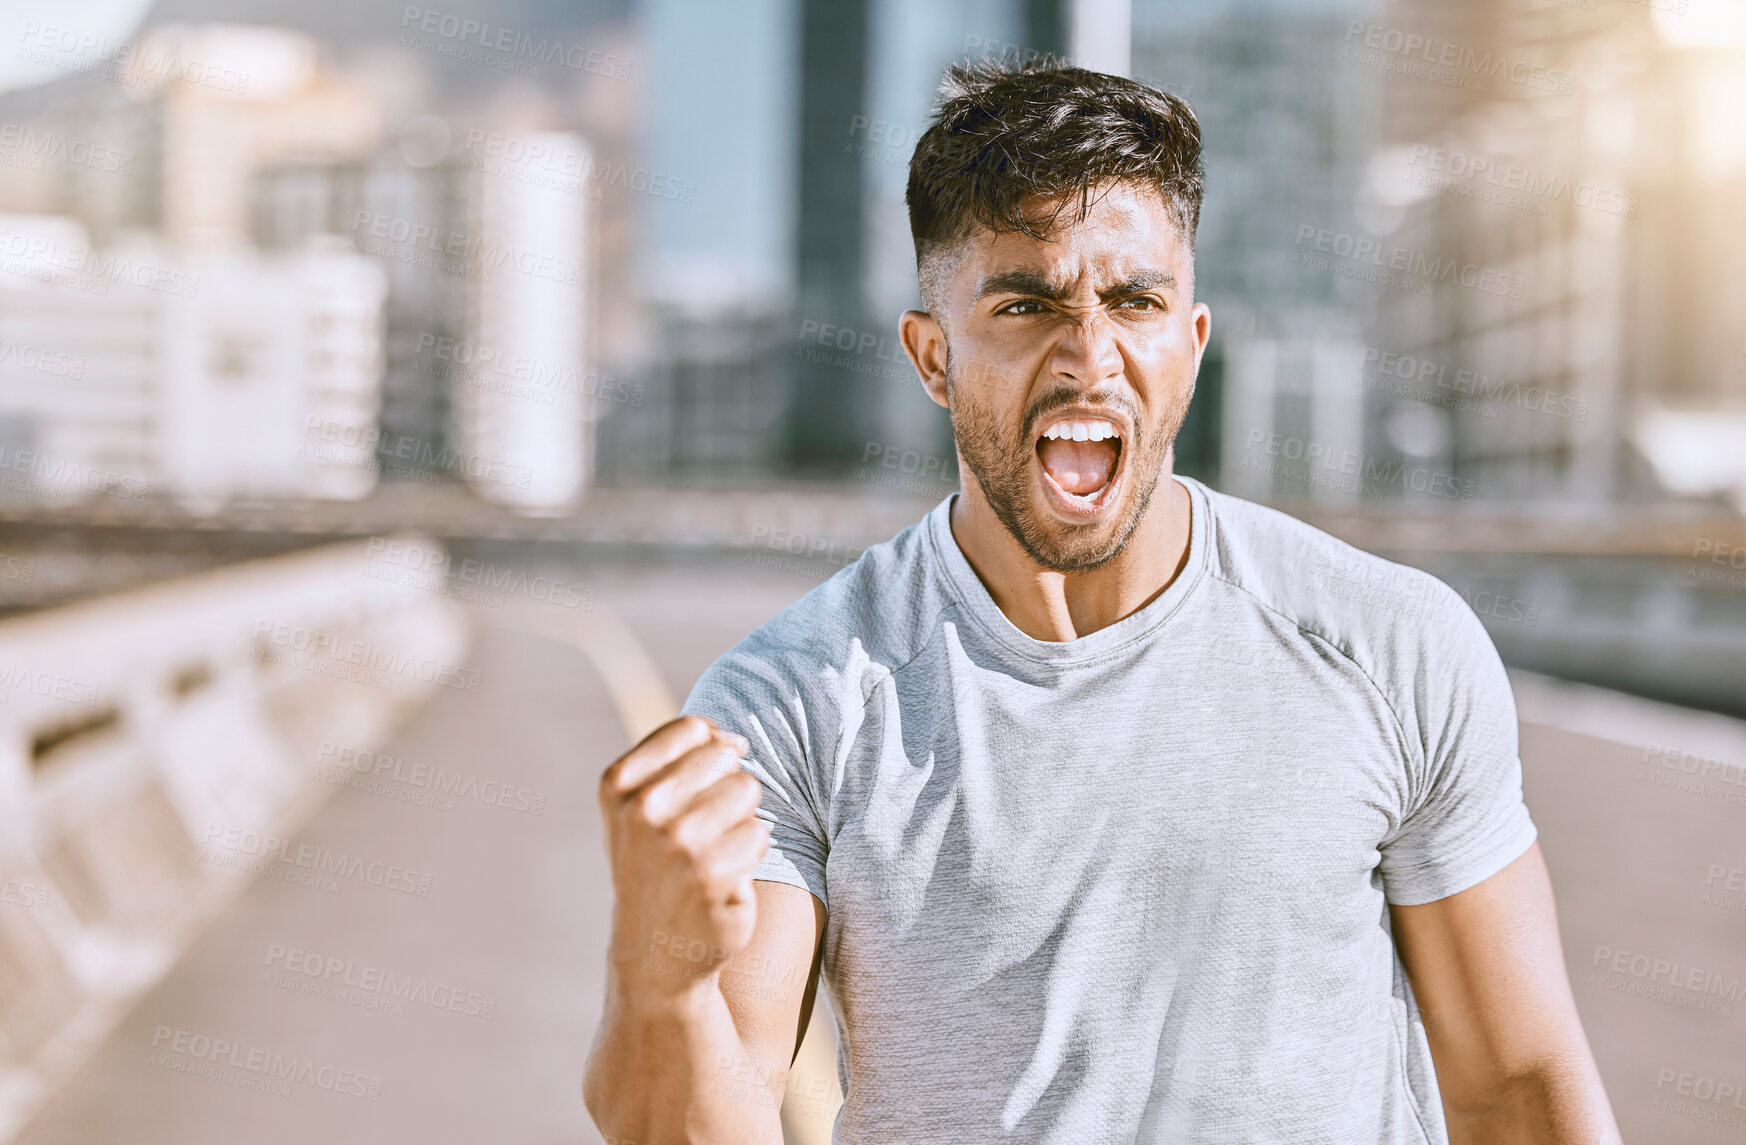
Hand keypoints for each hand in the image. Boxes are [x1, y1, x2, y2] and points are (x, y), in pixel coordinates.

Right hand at [598, 716, 771, 995]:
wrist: (655, 951)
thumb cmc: (656, 865)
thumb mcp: (639, 807)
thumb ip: (678, 759)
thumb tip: (735, 741)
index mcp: (619, 785)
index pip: (693, 729)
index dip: (711, 750)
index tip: (701, 784)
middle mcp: (644, 811)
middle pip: (726, 758)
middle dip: (727, 787)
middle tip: (704, 830)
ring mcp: (678, 844)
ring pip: (748, 791)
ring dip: (741, 821)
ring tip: (713, 854)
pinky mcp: (714, 875)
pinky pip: (761, 833)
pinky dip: (751, 854)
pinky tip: (724, 879)